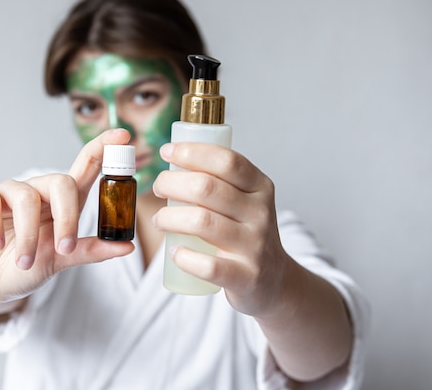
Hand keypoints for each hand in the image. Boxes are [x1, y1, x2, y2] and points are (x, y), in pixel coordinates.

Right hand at [0, 129, 134, 314]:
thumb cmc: (26, 267)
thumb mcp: (61, 260)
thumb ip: (92, 250)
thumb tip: (128, 245)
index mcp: (62, 201)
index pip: (85, 165)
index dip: (102, 147)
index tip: (123, 135)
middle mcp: (38, 190)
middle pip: (60, 182)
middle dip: (67, 217)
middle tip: (65, 249)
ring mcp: (8, 192)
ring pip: (25, 197)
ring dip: (28, 235)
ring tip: (25, 262)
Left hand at [152, 142, 287, 316]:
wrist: (273, 280)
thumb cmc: (245, 233)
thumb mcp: (244, 200)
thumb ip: (218, 179)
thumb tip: (173, 154)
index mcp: (260, 187)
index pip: (227, 161)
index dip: (192, 153)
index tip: (167, 151)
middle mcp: (260, 213)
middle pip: (206, 188)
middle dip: (171, 183)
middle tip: (158, 187)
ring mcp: (254, 246)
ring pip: (202, 222)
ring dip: (169, 217)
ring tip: (159, 220)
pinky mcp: (246, 276)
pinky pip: (208, 266)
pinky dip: (184, 257)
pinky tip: (175, 252)